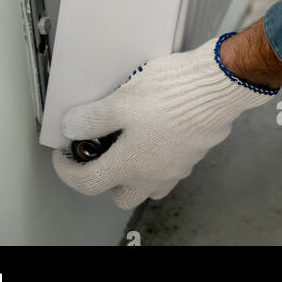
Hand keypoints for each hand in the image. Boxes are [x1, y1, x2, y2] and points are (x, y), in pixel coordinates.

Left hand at [51, 36, 275, 209]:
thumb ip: (94, 118)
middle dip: (105, 179)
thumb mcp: (122, 100)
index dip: (67, 171)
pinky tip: (158, 130)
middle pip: (121, 195)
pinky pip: (170, 166)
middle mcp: (153, 174)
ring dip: (135, 173)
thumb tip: (73, 128)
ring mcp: (176, 167)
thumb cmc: (173, 94)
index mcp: (129, 165)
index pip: (87, 183)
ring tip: (129, 142)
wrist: (219, 86)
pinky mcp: (194, 154)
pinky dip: (159, 156)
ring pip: (149, 185)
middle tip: (99, 151)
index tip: (62, 156)